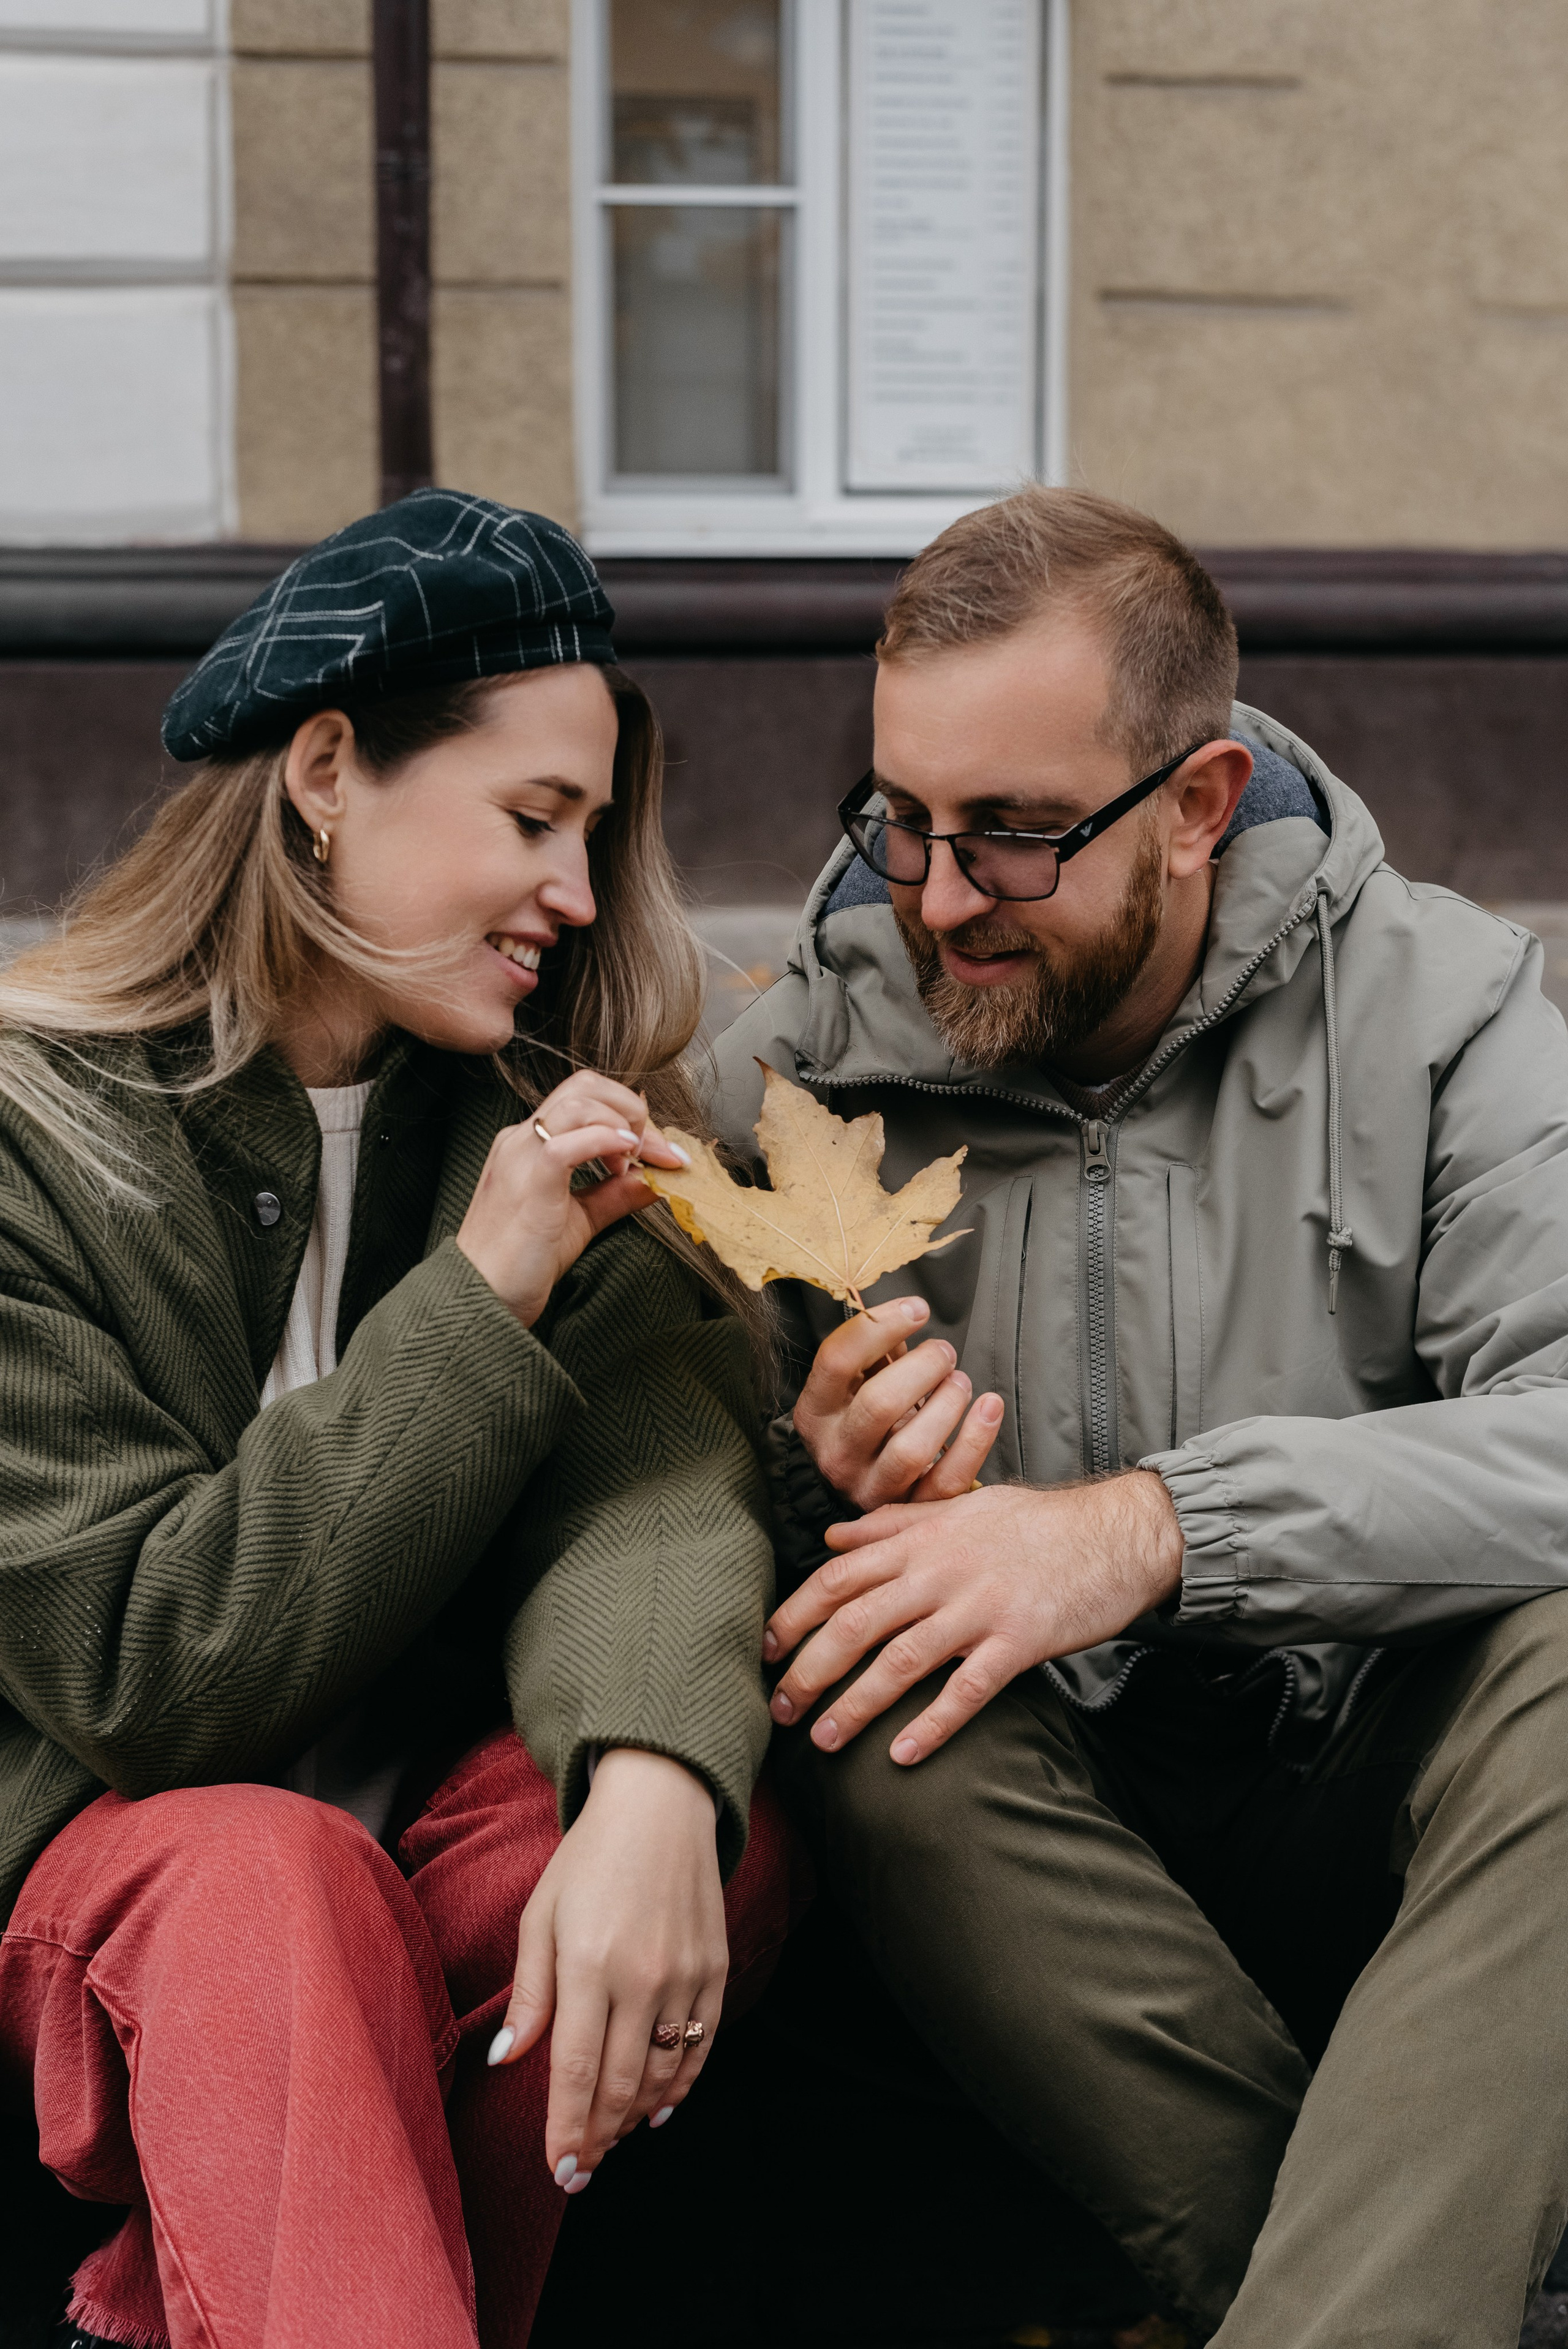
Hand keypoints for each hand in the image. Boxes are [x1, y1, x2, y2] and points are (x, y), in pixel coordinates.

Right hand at [455, 1069, 689, 1325]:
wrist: (481, 1297)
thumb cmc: (522, 1262)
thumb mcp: (581, 1218)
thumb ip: (616, 1193)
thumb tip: (657, 1176)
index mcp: (530, 1143)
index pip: (585, 1098)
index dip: (629, 1115)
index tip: (658, 1152)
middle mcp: (521, 1139)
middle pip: (585, 1086)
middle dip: (632, 1110)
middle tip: (652, 1152)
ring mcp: (521, 1157)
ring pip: (578, 1103)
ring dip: (623, 1124)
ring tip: (635, 1161)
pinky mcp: (528, 1182)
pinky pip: (567, 1144)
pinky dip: (605, 1141)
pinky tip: (626, 1159)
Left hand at [488, 1748, 726, 2190]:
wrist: (660, 1805)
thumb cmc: (589, 1860)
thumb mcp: (541, 1916)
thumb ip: (529, 1993)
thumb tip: (505, 2060)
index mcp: (588, 1963)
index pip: (575, 2070)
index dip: (566, 2128)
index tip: (558, 2169)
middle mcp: (641, 1975)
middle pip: (620, 2083)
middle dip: (598, 2136)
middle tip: (580, 2168)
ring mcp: (685, 1974)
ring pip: (663, 2073)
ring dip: (635, 2116)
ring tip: (611, 2138)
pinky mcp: (716, 1968)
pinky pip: (701, 2045)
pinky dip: (681, 2085)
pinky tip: (659, 2108)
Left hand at [763, 1472, 1184, 1764]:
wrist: (1117, 1533)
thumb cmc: (1037, 1523)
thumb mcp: (960, 1508)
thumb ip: (894, 1524)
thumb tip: (832, 1538)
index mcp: (924, 1540)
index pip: (840, 1577)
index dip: (796, 1614)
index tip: (764, 1648)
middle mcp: (943, 1573)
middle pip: (857, 1623)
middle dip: (810, 1668)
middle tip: (778, 1708)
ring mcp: (980, 1608)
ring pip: (902, 1660)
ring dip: (856, 1704)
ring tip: (823, 1739)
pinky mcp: (1018, 1642)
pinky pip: (966, 1690)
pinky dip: (932, 1725)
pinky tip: (902, 1755)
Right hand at [794, 1295, 1004, 1509]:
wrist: (861, 1484)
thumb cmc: (865, 1419)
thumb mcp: (854, 1385)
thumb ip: (873, 1350)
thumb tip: (908, 1309)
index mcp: (815, 1413)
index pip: (837, 1361)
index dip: (880, 1327)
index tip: (917, 1309)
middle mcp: (836, 1454)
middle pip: (879, 1404)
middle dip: (923, 1369)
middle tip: (944, 1352)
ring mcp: (872, 1487)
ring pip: (912, 1449)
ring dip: (947, 1405)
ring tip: (961, 1381)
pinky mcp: (911, 1508)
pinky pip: (948, 1478)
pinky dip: (976, 1440)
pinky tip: (990, 1406)